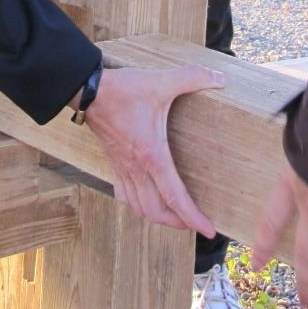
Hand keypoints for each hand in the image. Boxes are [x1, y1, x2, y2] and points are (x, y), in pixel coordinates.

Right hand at [84, 65, 224, 233]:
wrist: (87, 91)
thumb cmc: (123, 90)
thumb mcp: (160, 81)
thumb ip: (192, 78)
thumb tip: (220, 77)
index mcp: (152, 154)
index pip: (174, 197)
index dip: (193, 218)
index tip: (209, 231)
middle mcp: (136, 168)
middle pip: (156, 211)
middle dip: (178, 223)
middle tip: (196, 223)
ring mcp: (123, 168)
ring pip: (139, 208)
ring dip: (158, 217)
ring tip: (175, 215)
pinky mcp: (114, 163)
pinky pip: (124, 195)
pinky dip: (137, 205)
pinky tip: (146, 200)